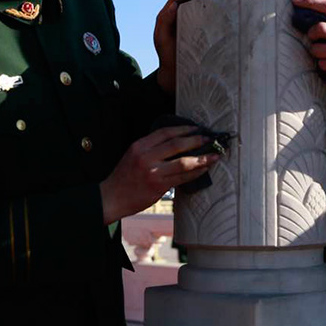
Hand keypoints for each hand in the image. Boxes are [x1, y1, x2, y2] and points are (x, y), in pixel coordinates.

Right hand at [99, 125, 217, 223]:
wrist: (112, 197)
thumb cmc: (125, 176)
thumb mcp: (134, 154)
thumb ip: (152, 147)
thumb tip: (177, 141)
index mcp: (140, 146)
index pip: (166, 132)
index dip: (184, 129)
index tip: (197, 128)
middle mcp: (146, 157)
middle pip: (177, 144)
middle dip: (196, 140)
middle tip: (210, 138)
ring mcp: (153, 172)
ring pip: (183, 162)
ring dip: (202, 158)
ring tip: (214, 156)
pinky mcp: (159, 186)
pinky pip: (182, 178)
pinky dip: (195, 173)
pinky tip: (203, 169)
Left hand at [155, 0, 204, 92]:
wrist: (173, 74)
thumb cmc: (167, 56)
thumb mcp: (162, 38)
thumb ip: (164, 22)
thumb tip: (173, 5)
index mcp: (168, 18)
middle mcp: (177, 19)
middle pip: (187, 0)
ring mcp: (186, 26)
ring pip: (194, 8)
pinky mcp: (195, 34)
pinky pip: (201, 20)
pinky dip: (208, 12)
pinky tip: (217, 10)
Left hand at [292, 0, 325, 97]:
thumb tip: (314, 14)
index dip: (310, 2)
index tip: (296, 1)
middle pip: (319, 28)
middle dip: (311, 34)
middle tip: (312, 38)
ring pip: (317, 49)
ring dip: (316, 52)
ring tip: (325, 54)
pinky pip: (322, 64)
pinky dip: (322, 65)